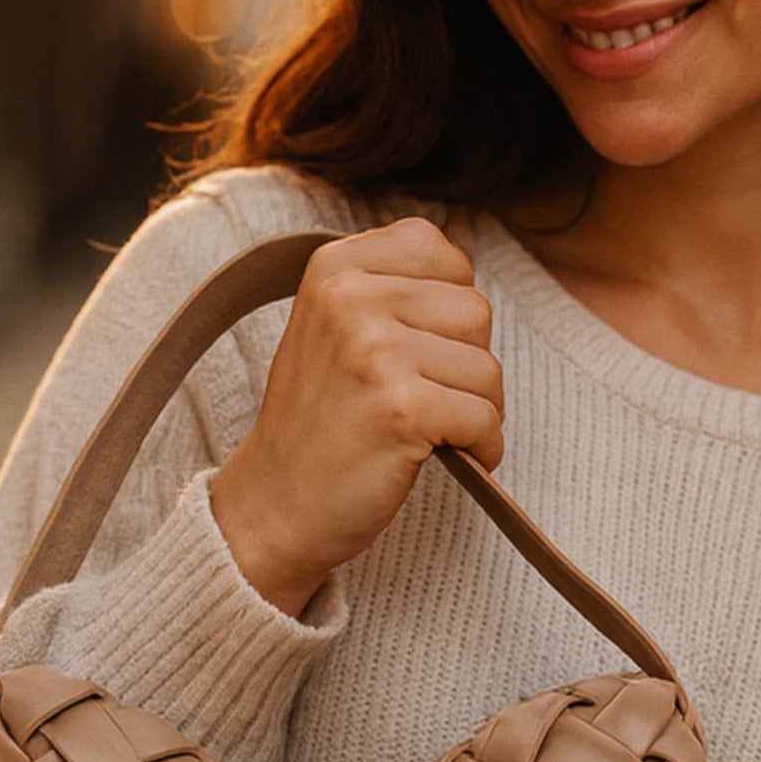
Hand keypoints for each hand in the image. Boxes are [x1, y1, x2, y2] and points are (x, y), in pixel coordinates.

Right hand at [209, 209, 501, 618]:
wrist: (272, 506)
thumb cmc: (318, 423)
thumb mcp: (333, 326)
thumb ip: (390, 288)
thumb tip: (467, 276)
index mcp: (335, 267)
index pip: (444, 254)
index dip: (449, 310)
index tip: (417, 351)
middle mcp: (351, 297)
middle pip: (476, 311)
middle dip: (467, 364)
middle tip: (423, 401)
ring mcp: (374, 352)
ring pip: (488, 368)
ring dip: (476, 409)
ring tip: (429, 431)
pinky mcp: (402, 409)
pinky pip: (485, 417)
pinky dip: (482, 447)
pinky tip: (445, 457)